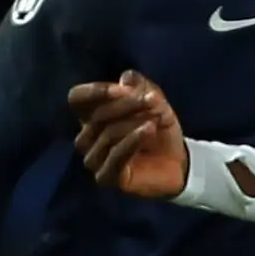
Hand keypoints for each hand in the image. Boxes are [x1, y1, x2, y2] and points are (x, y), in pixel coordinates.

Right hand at [69, 69, 187, 199]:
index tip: (122, 89)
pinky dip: (133, 140)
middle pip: (96, 116)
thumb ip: (141, 86)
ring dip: (133, 124)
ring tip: (155, 120)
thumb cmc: (159, 129)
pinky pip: (115, 156)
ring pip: (106, 135)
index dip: (95, 91)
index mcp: (90, 115)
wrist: (177, 162)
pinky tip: (149, 130)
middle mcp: (86, 137)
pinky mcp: (106, 177)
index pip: (76, 99)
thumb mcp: (154, 101)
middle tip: (153, 101)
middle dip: (127, 105)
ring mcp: (94, 159)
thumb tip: (126, 78)